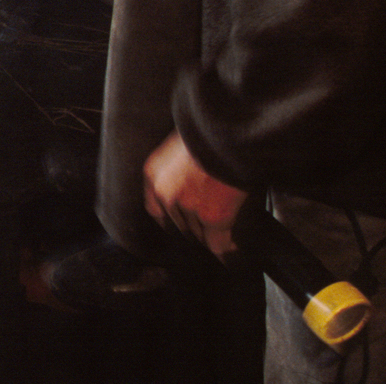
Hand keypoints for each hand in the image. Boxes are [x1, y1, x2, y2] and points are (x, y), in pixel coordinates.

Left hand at [143, 131, 246, 258]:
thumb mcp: (180, 145)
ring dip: (210, 235)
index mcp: (155, 175)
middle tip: (208, 226)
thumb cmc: (207, 133)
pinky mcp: (213, 217)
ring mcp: (189, 208)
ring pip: (199, 234)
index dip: (170, 217)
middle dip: (193, 226)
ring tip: (222, 237)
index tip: (179, 222)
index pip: (156, 208)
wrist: (226, 131)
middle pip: (179, 224)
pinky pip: (218, 244)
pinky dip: (225, 251)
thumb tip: (190, 177)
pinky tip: (230, 254)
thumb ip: (178, 166)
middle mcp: (167, 195)